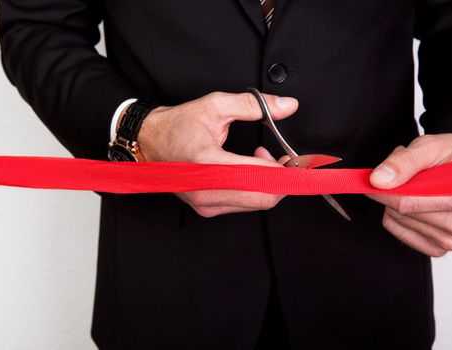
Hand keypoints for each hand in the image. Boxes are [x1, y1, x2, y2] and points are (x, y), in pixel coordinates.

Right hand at [137, 91, 297, 216]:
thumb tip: (288, 106)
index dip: (289, 170)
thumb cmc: (177, 125)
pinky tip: (249, 168)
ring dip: (270, 182)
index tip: (302, 160)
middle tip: (286, 158)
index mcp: (207, 164)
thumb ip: (254, 105)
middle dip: (283, 178)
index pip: (262, 177)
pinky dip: (256, 188)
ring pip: (257, 203)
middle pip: (265, 197)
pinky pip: (244, 204)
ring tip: (262, 155)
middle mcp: (206, 191)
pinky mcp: (207, 209)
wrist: (149, 143)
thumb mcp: (214, 106)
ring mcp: (206, 204)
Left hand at [366, 134, 451, 256]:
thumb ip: (403, 161)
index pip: (409, 202)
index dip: (384, 190)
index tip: (372, 181)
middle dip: (394, 191)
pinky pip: (401, 233)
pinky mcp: (439, 248)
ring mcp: (451, 239)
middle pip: (402, 213)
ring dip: (396, 203)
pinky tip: (415, 204)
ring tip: (417, 186)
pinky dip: (398, 217)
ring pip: (399, 221)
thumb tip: (378, 181)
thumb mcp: (430, 146)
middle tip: (406, 175)